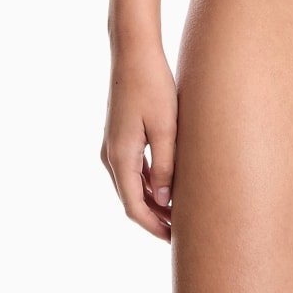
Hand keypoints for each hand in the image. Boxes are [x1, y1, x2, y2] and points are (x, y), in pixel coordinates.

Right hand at [100, 41, 177, 240]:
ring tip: (178, 212)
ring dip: (151, 201)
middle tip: (182, 231)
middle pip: (130, 199)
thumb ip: (165, 166)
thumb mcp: (166, 127)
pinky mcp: (119, 135)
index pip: (134, 206)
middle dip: (154, 218)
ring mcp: (113, 145)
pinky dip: (147, 183)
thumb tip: (164, 200)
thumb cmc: (153, 85)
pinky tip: (167, 186)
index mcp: (120, 156)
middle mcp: (111, 155)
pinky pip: (132, 169)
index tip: (175, 239)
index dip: (154, 226)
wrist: (133, 52)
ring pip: (131, 185)